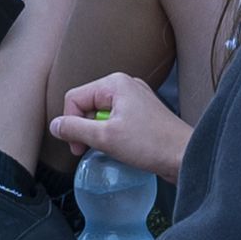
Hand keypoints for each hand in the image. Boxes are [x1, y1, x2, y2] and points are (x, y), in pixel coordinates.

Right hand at [50, 71, 192, 181]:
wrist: (185, 156)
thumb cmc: (150, 144)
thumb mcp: (105, 137)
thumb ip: (75, 129)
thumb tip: (54, 125)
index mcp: (114, 83)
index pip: (75, 98)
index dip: (70, 124)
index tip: (77, 148)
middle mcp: (125, 85)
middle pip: (87, 104)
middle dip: (84, 129)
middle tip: (88, 151)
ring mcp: (135, 98)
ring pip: (100, 114)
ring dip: (98, 133)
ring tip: (109, 149)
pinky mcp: (142, 113)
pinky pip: (115, 119)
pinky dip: (111, 134)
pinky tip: (120, 147)